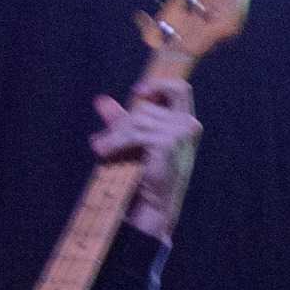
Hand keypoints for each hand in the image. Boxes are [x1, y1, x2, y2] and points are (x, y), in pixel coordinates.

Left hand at [92, 77, 200, 241]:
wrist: (153, 204)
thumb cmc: (146, 174)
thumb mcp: (134, 141)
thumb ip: (121, 120)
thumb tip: (101, 100)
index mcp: (186, 122)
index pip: (179, 89)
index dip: (158, 85)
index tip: (137, 92)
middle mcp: (188, 124)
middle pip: (145, 108)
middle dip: (122, 123)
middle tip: (104, 140)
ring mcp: (181, 132)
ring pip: (136, 120)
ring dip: (114, 136)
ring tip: (101, 150)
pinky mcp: (167, 142)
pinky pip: (133, 133)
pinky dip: (115, 143)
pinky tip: (104, 153)